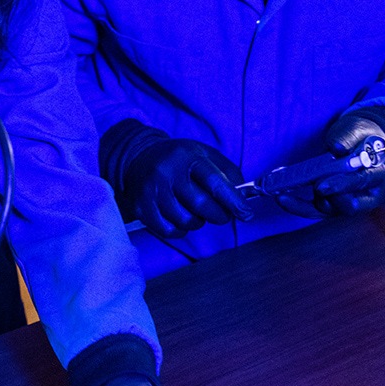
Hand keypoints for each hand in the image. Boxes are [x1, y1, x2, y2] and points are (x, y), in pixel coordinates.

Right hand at [102, 120, 250, 238]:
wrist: (138, 157)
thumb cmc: (180, 159)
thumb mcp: (205, 154)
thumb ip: (228, 173)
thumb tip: (243, 198)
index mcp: (187, 156)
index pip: (214, 182)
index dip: (232, 201)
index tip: (246, 213)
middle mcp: (167, 172)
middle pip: (200, 205)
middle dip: (219, 215)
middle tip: (222, 214)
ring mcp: (151, 190)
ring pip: (186, 221)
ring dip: (198, 222)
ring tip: (196, 211)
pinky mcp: (141, 207)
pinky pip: (169, 230)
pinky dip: (181, 230)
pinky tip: (180, 218)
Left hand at [283, 105, 384, 217]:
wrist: (364, 142)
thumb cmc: (364, 135)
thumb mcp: (360, 128)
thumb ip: (350, 137)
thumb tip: (337, 148)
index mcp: (383, 172)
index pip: (362, 182)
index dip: (342, 185)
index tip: (322, 185)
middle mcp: (371, 194)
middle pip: (350, 205)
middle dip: (329, 197)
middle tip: (313, 186)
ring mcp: (354, 202)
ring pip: (331, 211)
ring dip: (309, 202)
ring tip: (287, 193)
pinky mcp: (337, 205)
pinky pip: (318, 211)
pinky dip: (299, 206)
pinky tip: (282, 198)